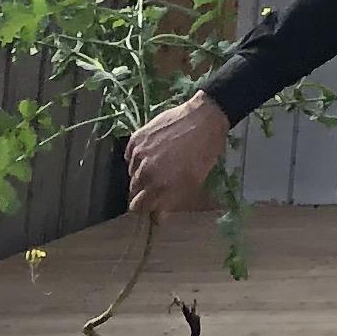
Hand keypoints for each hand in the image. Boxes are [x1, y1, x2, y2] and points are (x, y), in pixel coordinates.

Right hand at [123, 93, 230, 216]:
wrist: (206, 117)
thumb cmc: (206, 151)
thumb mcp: (195, 181)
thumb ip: (174, 200)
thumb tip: (158, 218)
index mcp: (161, 187)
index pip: (139, 207)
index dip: (147, 207)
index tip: (154, 205)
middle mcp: (145, 174)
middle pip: (133, 192)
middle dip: (144, 192)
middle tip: (158, 184)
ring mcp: (138, 156)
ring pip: (131, 175)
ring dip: (141, 175)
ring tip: (158, 166)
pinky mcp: (136, 140)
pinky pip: (130, 157)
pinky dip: (138, 158)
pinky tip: (152, 152)